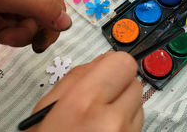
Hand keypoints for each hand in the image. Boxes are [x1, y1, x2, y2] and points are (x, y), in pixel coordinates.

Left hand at [0, 0, 70, 51]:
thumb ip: (39, 5)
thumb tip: (67, 24)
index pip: (56, 6)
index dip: (49, 26)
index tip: (37, 43)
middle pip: (38, 21)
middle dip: (19, 30)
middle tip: (0, 28)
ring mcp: (6, 1)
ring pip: (19, 29)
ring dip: (1, 32)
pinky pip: (1, 32)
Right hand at [28, 52, 143, 131]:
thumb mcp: (48, 109)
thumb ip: (76, 78)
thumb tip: (102, 61)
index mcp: (83, 104)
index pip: (123, 63)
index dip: (113, 65)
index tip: (104, 73)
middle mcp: (112, 120)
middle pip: (134, 81)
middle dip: (118, 84)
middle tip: (100, 96)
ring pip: (139, 101)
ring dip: (124, 103)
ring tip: (101, 118)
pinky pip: (138, 120)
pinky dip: (127, 120)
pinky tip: (108, 130)